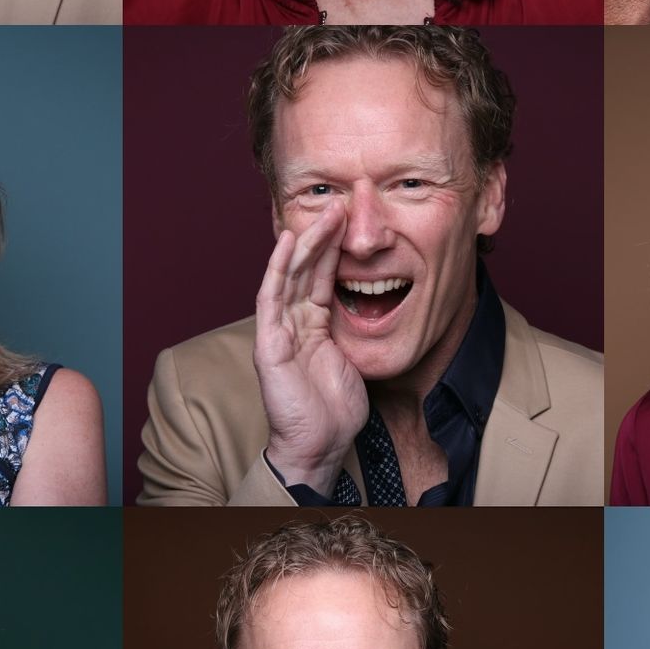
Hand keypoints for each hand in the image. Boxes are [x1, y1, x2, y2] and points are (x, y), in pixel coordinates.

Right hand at [254, 205, 368, 493]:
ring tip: (324, 214)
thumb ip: (357, 327)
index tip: (351, 219)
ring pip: (289, 275)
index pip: (321, 276)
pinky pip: (271, 298)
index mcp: (313, 324)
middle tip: (341, 205)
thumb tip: (380, 301)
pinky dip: (278, 268)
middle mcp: (293, 322)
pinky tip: (289, 243)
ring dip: (306, 242)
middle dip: (322, 236)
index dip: (334, 247)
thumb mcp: (355, 355)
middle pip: (305, 268)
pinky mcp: (269, 343)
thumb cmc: (337, 406)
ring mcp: (278, 331)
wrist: (321, 443)